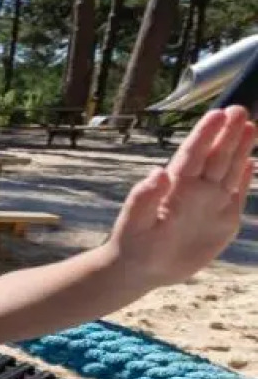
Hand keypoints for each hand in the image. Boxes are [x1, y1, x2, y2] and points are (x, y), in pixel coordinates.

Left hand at [109, 105, 253, 285]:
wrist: (141, 270)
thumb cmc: (133, 244)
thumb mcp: (135, 223)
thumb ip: (144, 198)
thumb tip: (158, 172)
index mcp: (174, 187)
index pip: (193, 154)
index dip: (205, 134)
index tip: (218, 113)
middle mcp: (194, 190)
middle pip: (215, 156)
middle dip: (227, 133)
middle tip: (239, 108)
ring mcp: (209, 203)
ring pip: (228, 170)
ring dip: (240, 149)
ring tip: (250, 125)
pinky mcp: (222, 221)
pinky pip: (236, 195)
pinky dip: (245, 179)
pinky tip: (251, 163)